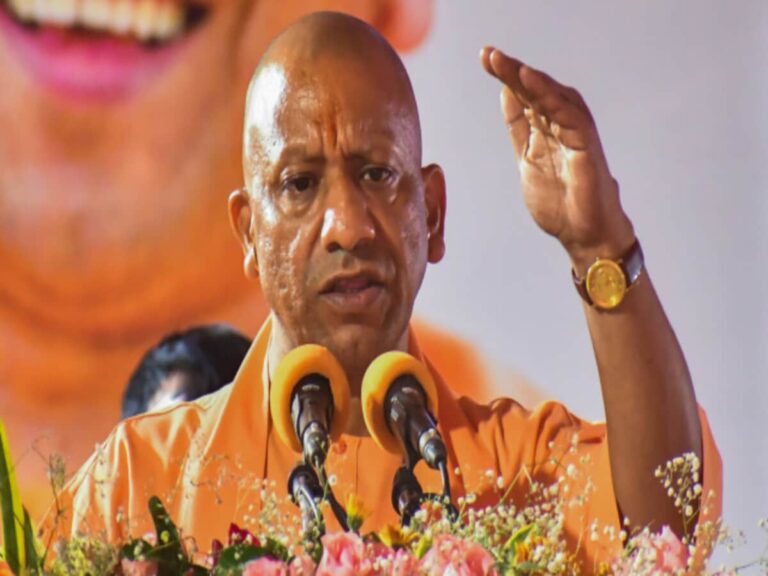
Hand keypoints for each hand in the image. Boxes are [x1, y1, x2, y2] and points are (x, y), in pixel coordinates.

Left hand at [480, 47, 634, 270]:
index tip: (485, 59)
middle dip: (513, 71)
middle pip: (537, 92)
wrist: (583, 236)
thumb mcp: (528, 161)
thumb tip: (507, 94)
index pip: (525, 97)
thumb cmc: (561, 204)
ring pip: (553, 97)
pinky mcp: (587, 145)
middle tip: (489, 55)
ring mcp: (576, 134)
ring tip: (504, 63)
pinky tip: (530, 81)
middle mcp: (562, 127)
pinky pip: (569, 114)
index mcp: (546, 130)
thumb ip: (520, 130)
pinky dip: (550, 96)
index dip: (507, 77)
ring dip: (529, 78)